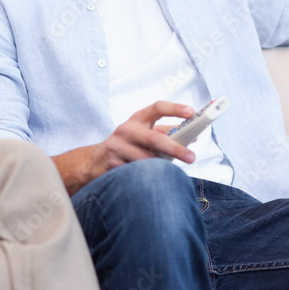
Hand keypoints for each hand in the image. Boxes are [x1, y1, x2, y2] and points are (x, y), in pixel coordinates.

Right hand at [54, 101, 196, 194]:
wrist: (96, 160)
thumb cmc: (127, 144)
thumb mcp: (142, 132)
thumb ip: (165, 132)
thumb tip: (192, 136)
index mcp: (137, 119)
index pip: (157, 108)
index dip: (174, 108)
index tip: (191, 112)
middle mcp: (126, 130)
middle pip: (154, 138)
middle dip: (175, 148)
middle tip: (191, 157)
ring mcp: (117, 147)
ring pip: (146, 159)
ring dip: (162, 168)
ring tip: (173, 173)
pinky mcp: (112, 164)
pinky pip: (135, 173)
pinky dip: (147, 177)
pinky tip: (152, 181)